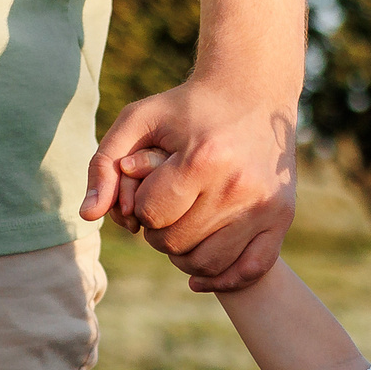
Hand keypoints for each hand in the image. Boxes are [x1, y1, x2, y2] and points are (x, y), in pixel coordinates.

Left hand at [82, 77, 296, 291]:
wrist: (253, 90)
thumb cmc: (188, 106)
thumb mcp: (139, 119)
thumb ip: (104, 163)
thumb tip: (88, 214)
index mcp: (202, 159)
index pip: (152, 214)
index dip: (139, 207)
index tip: (149, 189)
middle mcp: (237, 185)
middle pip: (176, 243)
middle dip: (159, 232)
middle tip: (163, 212)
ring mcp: (263, 204)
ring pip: (207, 262)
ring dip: (184, 256)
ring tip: (181, 231)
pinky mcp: (282, 216)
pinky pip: (251, 269)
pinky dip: (223, 279)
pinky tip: (201, 275)